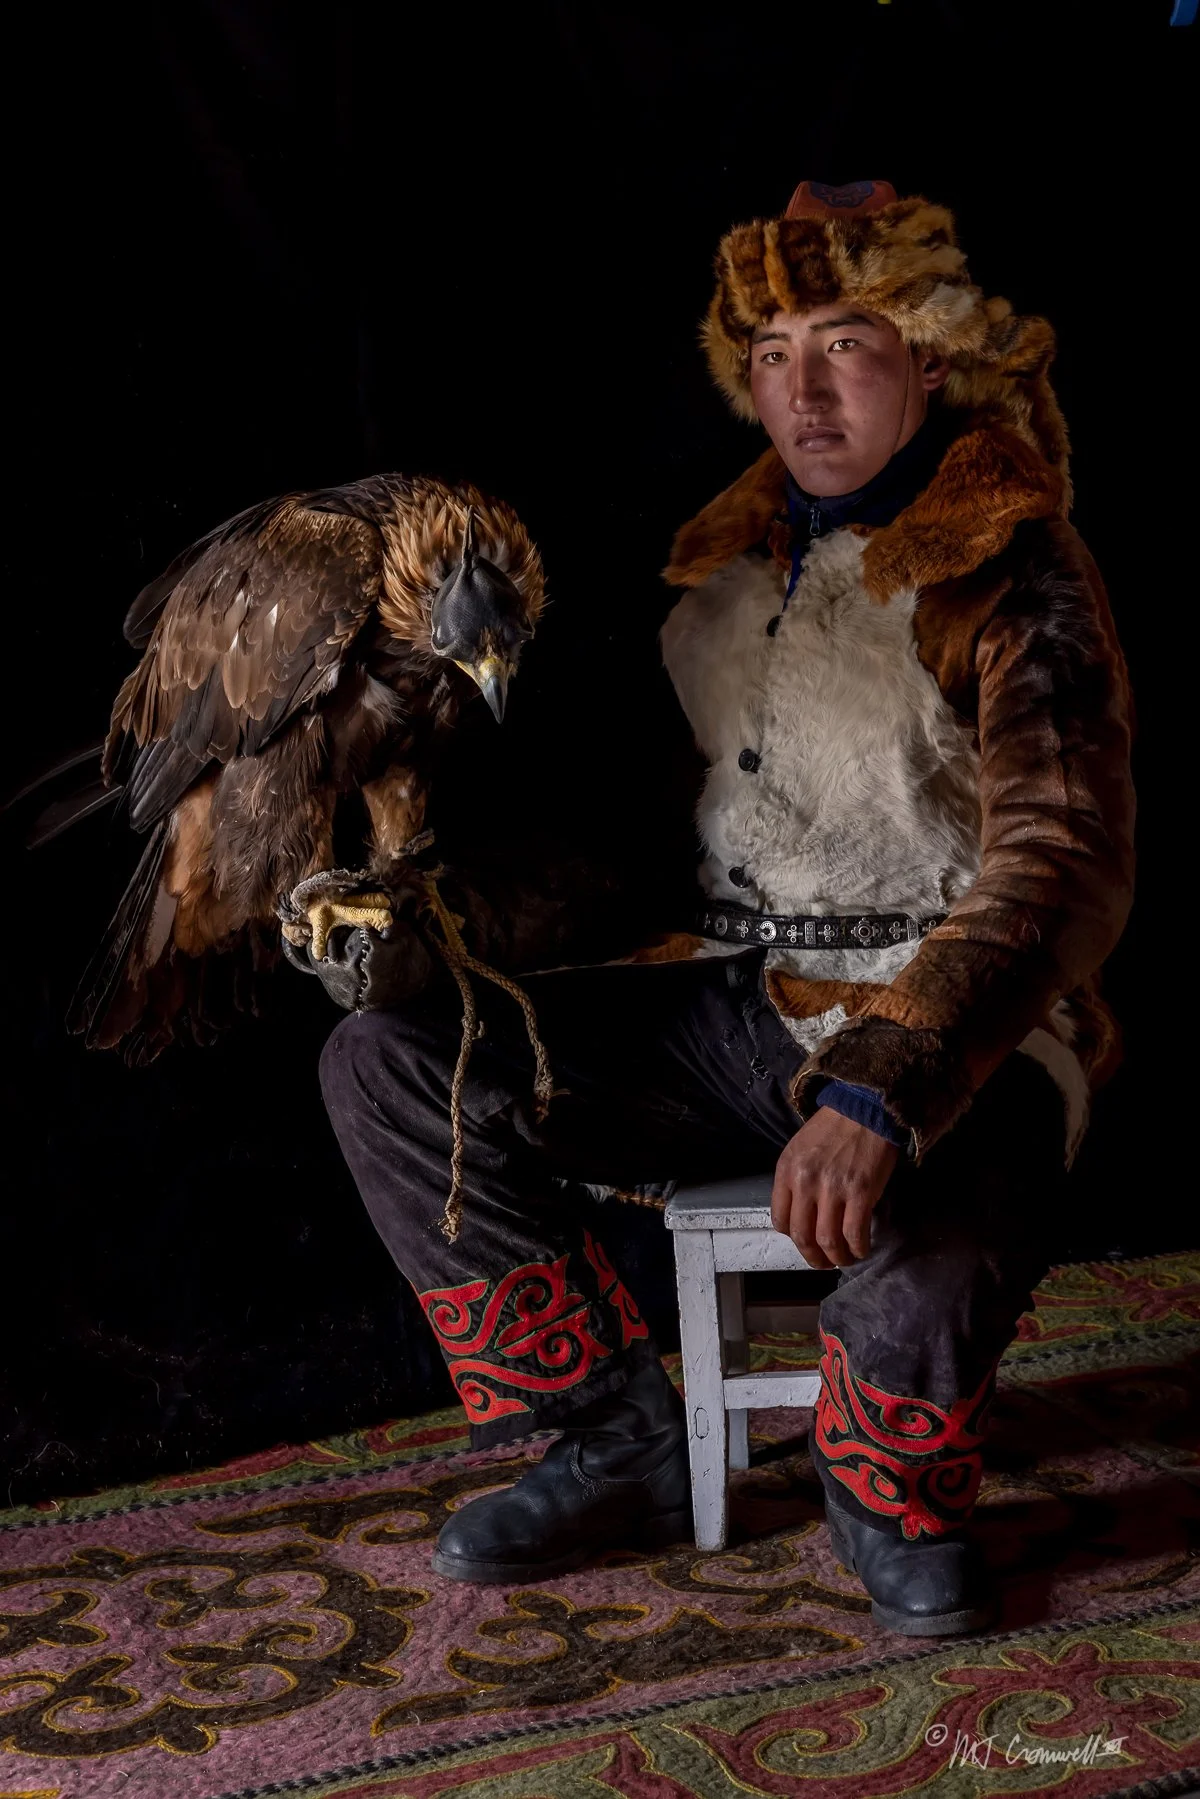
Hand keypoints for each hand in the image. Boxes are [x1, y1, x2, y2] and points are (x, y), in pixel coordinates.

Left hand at [771, 1108, 898, 1268]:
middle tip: (824, 1261)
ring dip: (837, 1257)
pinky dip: (858, 1248)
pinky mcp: (860, 1193)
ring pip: (828, 1240)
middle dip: (813, 1256)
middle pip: (802, 1236)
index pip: (780, 1220)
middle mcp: (805, 1182)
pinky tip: (861, 1249)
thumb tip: (802, 1213)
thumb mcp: (800, 1149)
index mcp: (786, 1171)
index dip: (793, 1237)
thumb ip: (796, 1180)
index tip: (806, 1240)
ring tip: (844, 1258)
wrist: (865, 1108)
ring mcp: (832, 1189)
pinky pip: (854, 1234)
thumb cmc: (833, 1128)